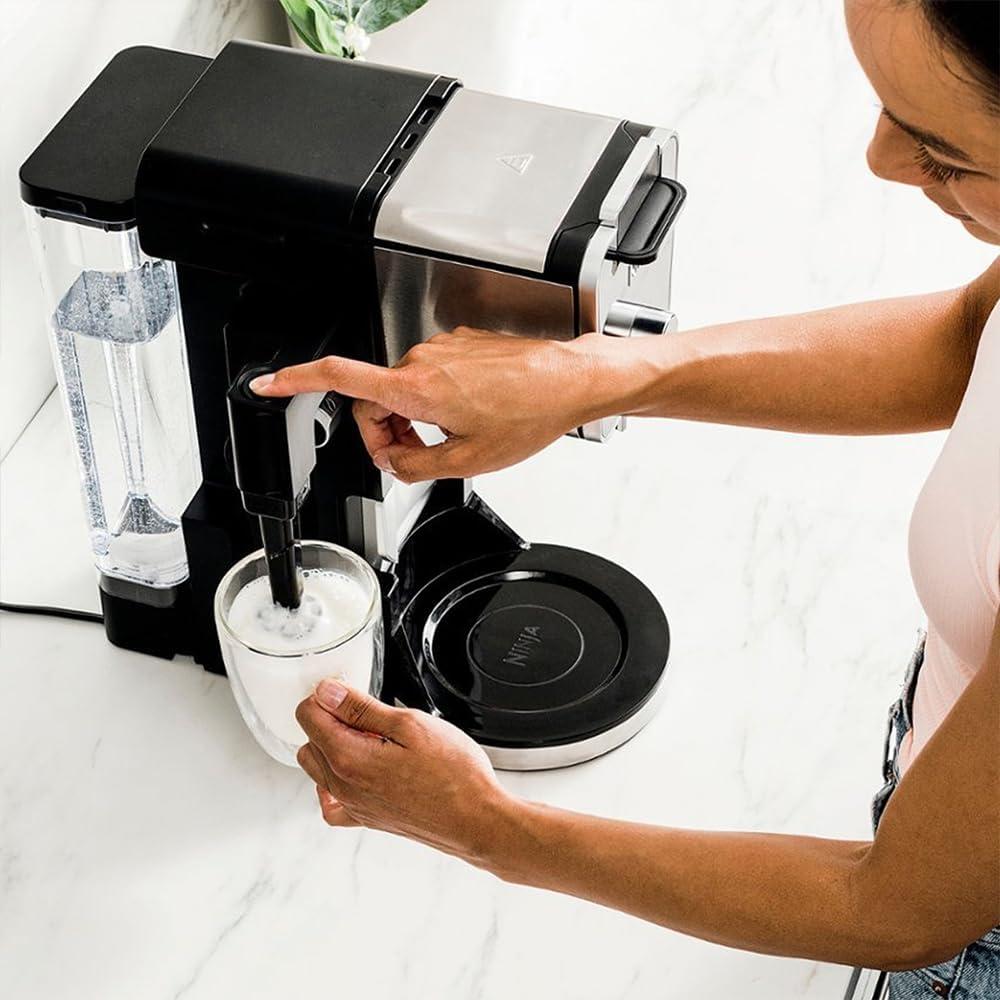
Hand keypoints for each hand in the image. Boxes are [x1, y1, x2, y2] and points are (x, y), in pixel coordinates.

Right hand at [249, 327, 628, 482]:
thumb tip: (394, 463)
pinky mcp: (461, 344)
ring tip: (457, 437)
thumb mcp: (467, 461)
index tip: (267, 382)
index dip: (294, 379)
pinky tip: (472, 415)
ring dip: (416, 418)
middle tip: (421, 456)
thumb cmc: (529, 414)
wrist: (569, 381)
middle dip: (388, 433)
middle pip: (376, 399)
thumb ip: (415, 466)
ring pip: (405, 390)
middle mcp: (423, 360)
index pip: (339, 376)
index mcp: (415, 387)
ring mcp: (443, 348)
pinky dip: (437, 400)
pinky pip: (431, 375)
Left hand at [295, 679, 516, 865]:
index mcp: (349, 758)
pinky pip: (333, 801)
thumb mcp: (409, 724)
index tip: (349, 691)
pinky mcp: (368, 819)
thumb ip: (360, 708)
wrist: (476, 819)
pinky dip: (335, 783)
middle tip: (365, 712)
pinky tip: (360, 769)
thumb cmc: (454, 774)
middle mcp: (344, 786)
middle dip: (329, 720)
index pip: (308, 717)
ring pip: (319, 769)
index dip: (327, 695)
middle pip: (310, 742)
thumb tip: (326, 693)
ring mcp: (354, 806)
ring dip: (334, 747)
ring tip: (372, 737)